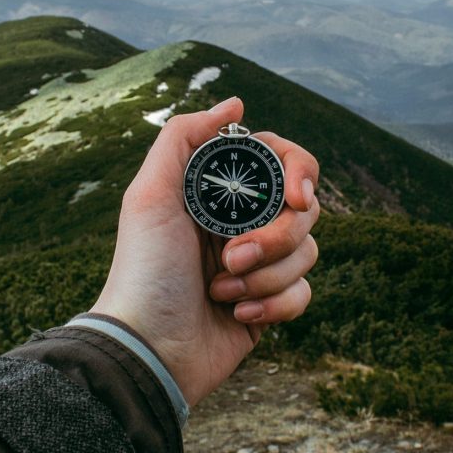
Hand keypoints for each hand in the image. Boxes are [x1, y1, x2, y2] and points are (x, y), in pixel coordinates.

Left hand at [90, 97, 319, 405]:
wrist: (148, 348)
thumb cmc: (145, 268)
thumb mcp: (150, 193)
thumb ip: (185, 136)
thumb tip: (236, 104)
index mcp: (222, 192)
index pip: (283, 163)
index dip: (300, 174)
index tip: (296, 198)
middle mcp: (244, 222)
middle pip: (304, 210)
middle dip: (274, 238)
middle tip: (232, 257)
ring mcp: (260, 263)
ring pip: (308, 252)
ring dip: (265, 276)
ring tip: (221, 290)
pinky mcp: (270, 302)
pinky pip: (304, 293)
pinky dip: (274, 305)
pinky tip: (237, 315)